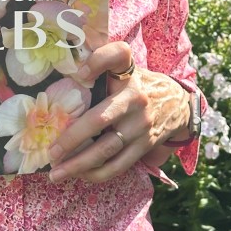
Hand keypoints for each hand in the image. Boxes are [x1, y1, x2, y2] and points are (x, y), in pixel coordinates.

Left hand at [47, 42, 189, 182]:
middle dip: (72, 138)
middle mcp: (136, 98)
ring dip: (79, 164)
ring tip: (56, 174)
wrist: (178, 103)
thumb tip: (66, 74)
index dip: (98, 61)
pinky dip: (98, 173)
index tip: (80, 73)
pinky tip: (81, 175)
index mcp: (128, 74)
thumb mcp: (126, 68)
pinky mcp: (145, 145)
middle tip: (51, 152)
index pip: (118, 55)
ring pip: (107, 149)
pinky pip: (120, 164)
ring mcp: (141, 125)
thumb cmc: (139, 84)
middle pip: (100, 119)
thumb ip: (102, 67)